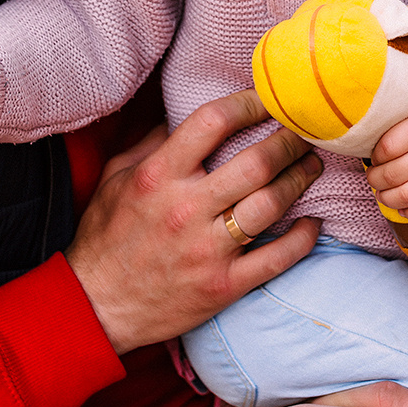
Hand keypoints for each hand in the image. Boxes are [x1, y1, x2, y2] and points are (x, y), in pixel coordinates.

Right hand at [67, 90, 322, 355]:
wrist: (95, 307)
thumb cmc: (106, 237)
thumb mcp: (116, 178)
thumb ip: (152, 142)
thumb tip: (186, 110)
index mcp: (158, 176)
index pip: (212, 122)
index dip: (248, 103)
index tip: (267, 99)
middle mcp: (185, 209)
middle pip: (256, 162)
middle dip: (289, 140)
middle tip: (304, 130)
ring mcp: (206, 250)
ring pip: (270, 205)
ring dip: (299, 179)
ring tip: (311, 165)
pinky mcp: (223, 286)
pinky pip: (276, 259)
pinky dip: (303, 238)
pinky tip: (312, 222)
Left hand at [365, 76, 407, 220]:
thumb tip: (381, 122)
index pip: (387, 146)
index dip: (374, 155)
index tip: (373, 155)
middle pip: (392, 174)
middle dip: (375, 179)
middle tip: (372, 177)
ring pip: (407, 196)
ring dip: (387, 198)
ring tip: (382, 194)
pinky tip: (404, 208)